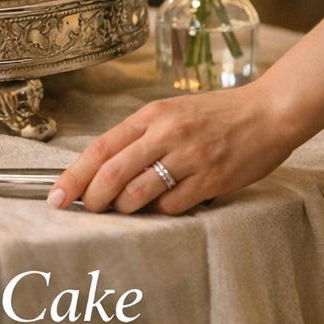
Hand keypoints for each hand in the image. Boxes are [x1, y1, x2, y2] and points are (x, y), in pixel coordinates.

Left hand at [46, 83, 295, 215]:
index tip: (56, 196)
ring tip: (125, 208)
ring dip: (125, 208)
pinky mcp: (211, 179)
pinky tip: (163, 205)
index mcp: (151, 115)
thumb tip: (105, 170)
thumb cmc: (215, 114)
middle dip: (91, 198)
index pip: (100, 148)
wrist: (267, 113)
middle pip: (112, 172)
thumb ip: (141, 137)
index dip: (74, 175)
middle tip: (84, 210)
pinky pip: (172, 205)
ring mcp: (189, 157)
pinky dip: (160, 210)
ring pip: (138, 192)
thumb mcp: (171, 113)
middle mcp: (166, 134)